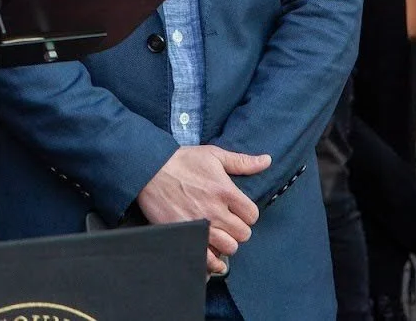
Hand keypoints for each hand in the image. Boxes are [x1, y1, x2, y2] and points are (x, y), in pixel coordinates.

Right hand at [136, 145, 269, 273]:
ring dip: (225, 243)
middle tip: (227, 223)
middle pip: (243, 234)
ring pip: (228, 248)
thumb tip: (267, 161)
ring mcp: (200, 225)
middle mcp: (215, 211)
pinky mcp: (185, 235)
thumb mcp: (213, 155)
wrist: (149, 170)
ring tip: (218, 235)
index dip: (247, 214)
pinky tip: (212, 256)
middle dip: (237, 229)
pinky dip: (212, 260)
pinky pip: (207, 258)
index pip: (252, 215)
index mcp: (225, 191)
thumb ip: (242, 161)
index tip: (237, 210)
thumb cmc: (181, 161)